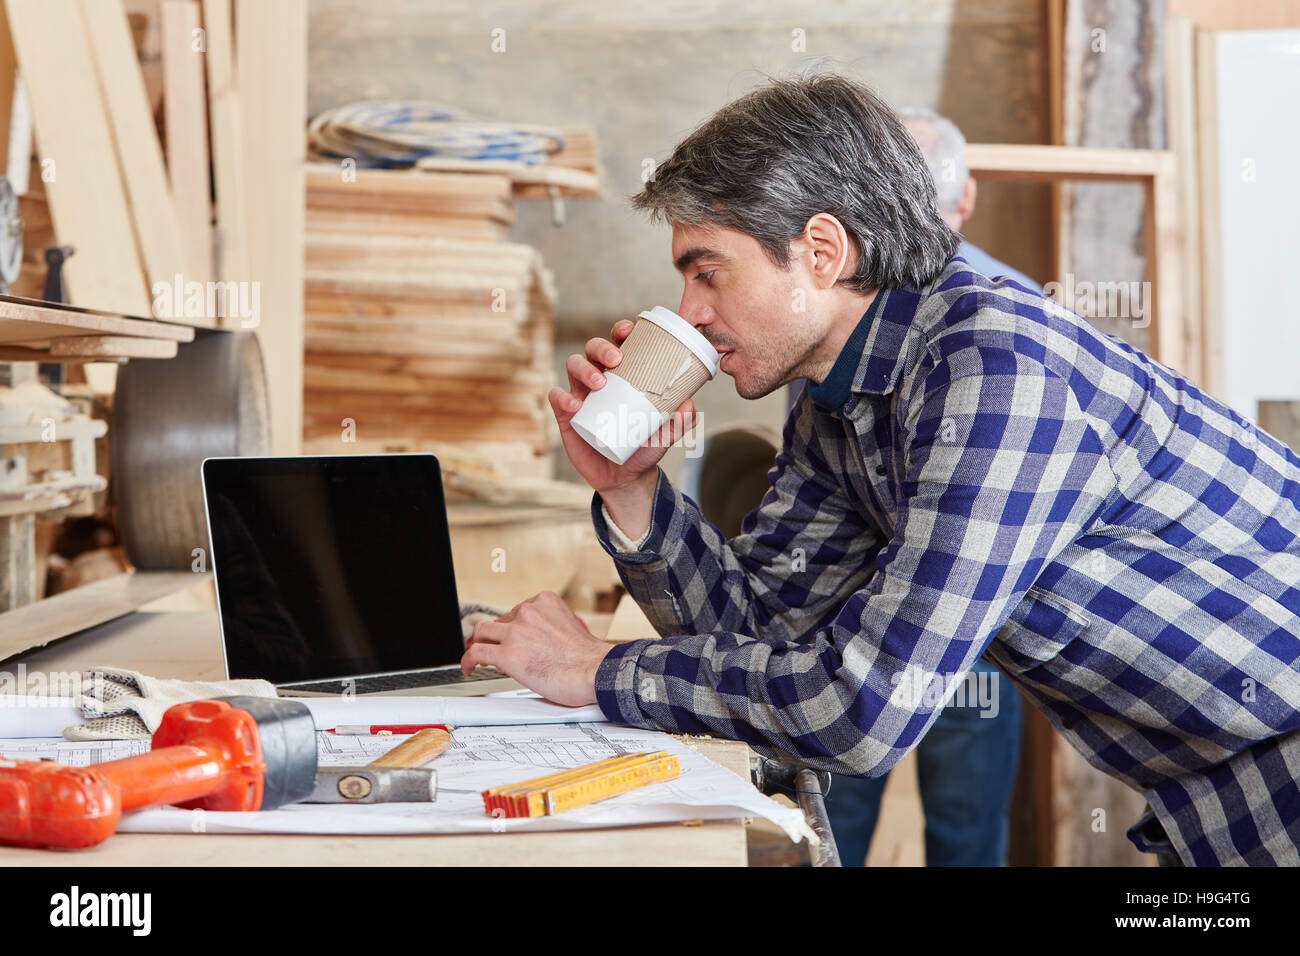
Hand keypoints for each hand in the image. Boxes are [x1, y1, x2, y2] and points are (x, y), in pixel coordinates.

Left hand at [461, 591, 612, 706]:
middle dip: (494, 637)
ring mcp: (516, 632)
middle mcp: (528, 611)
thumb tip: (539, 641)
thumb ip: (550, 627)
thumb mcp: (571, 627)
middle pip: (497, 622)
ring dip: (478, 646)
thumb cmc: (589, 658)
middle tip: (491, 648)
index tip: (507, 637)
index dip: (509, 628)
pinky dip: (468, 660)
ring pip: (481, 634)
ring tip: (477, 657)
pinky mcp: (508, 655)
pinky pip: (476, 653)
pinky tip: (470, 667)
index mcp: (544, 601)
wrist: (596, 672)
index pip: (515, 612)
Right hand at [548, 319, 698, 497]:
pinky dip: (563, 397)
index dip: (621, 331)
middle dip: (601, 346)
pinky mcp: (565, 414)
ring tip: (599, 383)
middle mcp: (599, 379)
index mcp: (623, 375)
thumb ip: (680, 423)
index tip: (629, 330)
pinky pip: (557, 398)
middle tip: (616, 359)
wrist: (624, 478)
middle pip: (593, 349)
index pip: (619, 344)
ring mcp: (581, 394)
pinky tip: (575, 405)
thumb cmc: (644, 448)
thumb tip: (689, 405)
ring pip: (573, 365)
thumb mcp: (665, 436)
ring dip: (584, 369)